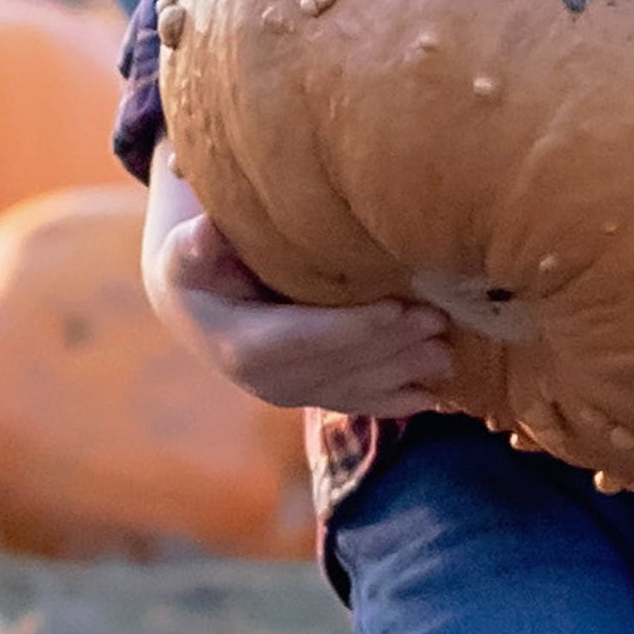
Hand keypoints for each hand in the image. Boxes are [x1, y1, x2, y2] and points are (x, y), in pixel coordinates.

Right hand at [140, 152, 453, 413]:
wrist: (195, 311)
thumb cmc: (197, 269)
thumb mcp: (186, 251)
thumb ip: (196, 244)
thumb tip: (205, 230)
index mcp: (242, 345)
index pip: (306, 339)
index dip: (354, 328)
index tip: (397, 308)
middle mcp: (269, 382)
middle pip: (339, 366)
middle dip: (391, 347)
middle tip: (439, 321)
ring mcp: (292, 395)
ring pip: (355, 388)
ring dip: (404, 374)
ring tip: (447, 352)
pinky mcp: (310, 398)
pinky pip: (356, 403)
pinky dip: (396, 403)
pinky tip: (434, 397)